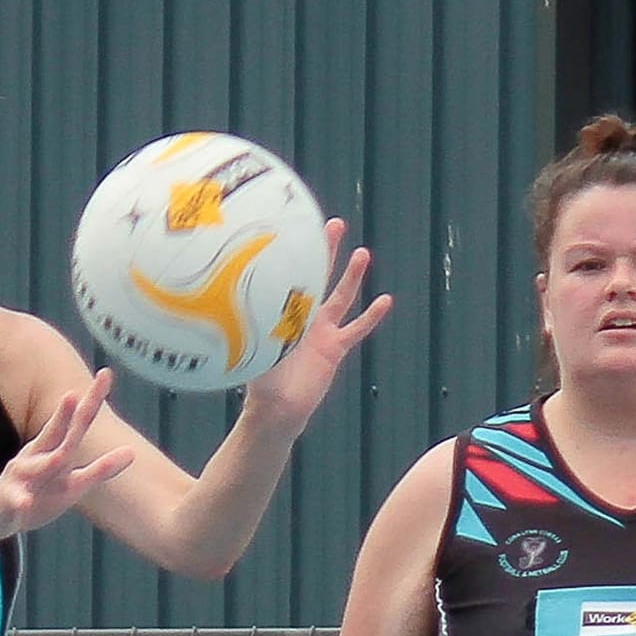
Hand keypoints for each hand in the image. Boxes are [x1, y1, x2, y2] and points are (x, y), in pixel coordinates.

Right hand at [0, 374, 132, 534]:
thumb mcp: (71, 483)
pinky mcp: (9, 500)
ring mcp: (21, 477)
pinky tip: (24, 502)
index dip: (91, 400)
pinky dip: (20, 500)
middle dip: (66, 415)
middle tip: (74, 394)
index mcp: (52, 450)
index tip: (106, 373)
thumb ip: (99, 469)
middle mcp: (36, 456)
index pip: (75, 422)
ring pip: (36, 467)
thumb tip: (133, 452)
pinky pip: (15, 500)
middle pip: (56, 434)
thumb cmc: (37, 495)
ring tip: (61, 454)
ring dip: (48, 459)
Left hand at [240, 220, 392, 434]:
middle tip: (334, 225)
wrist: (278, 410)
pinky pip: (357, 329)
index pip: (290, 274)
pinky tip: (385, 300)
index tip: (300, 226)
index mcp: (281, 312)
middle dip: (326, 251)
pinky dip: (371, 316)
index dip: (296, 252)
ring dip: (352, 276)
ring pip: (341, 297)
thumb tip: (250, 305)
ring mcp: (321, 331)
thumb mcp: (256, 349)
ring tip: (363, 254)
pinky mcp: (335, 348)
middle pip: (317, 276)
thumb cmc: (260, 382)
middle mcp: (302, 316)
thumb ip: (257, 328)